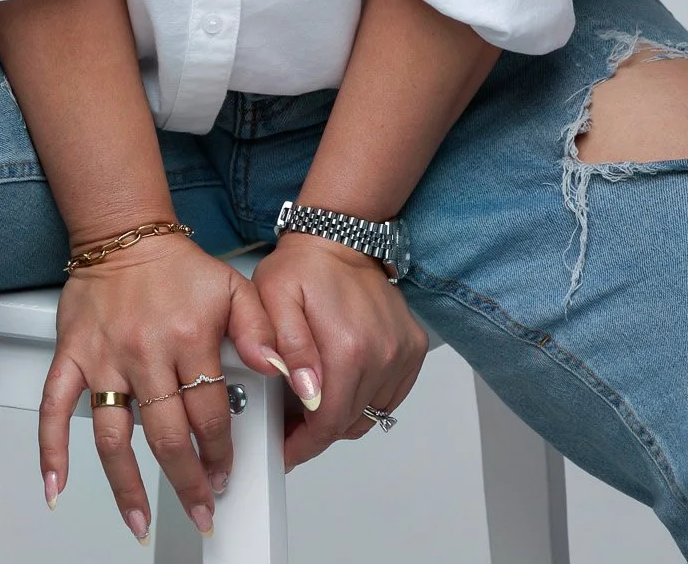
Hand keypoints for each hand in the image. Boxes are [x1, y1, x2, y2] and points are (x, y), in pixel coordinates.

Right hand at [38, 235, 282, 543]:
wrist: (126, 233)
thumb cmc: (178, 268)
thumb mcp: (235, 289)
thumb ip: (263, 331)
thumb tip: (283, 372)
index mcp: (188, 337)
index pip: (209, 413)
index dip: (220, 451)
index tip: (225, 473)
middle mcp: (145, 352)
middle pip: (167, 436)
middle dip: (187, 481)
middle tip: (199, 508)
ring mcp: (105, 358)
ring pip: (114, 437)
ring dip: (128, 487)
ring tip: (141, 521)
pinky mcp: (71, 356)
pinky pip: (54, 408)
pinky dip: (50, 451)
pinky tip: (55, 486)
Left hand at [252, 233, 428, 469]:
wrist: (340, 239)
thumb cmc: (304, 268)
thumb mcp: (274, 300)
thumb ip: (287, 347)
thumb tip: (305, 391)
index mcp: (348, 347)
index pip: (328, 424)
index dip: (304, 444)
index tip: (287, 448)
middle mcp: (382, 352)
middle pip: (348, 423)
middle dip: (317, 431)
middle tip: (293, 419)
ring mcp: (401, 351)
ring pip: (370, 415)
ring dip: (342, 414)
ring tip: (316, 395)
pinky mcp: (413, 348)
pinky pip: (390, 398)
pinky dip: (367, 398)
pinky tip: (345, 379)